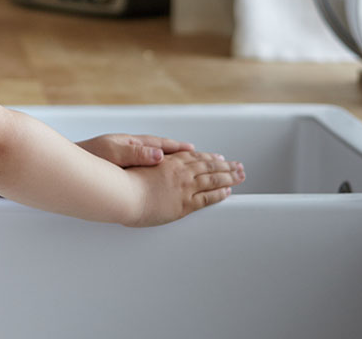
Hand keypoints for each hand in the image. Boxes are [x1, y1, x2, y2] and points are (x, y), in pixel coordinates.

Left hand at [77, 133, 194, 167]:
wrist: (66, 164)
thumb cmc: (87, 157)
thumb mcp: (113, 154)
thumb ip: (136, 154)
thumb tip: (160, 155)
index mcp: (131, 143)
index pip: (161, 145)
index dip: (178, 148)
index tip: (194, 150)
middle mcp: (130, 148)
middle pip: (160, 149)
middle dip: (179, 152)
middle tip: (198, 155)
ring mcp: (124, 155)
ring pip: (153, 157)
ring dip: (169, 159)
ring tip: (186, 162)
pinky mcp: (118, 164)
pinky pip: (143, 165)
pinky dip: (155, 167)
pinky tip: (159, 172)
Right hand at [124, 151, 244, 226]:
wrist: (120, 194)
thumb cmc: (122, 179)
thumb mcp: (135, 162)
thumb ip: (148, 159)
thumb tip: (157, 158)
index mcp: (169, 161)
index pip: (194, 157)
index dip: (207, 156)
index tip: (217, 156)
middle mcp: (179, 172)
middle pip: (208, 166)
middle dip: (225, 165)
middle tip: (238, 165)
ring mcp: (183, 187)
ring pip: (213, 179)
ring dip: (229, 176)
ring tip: (241, 175)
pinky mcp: (183, 204)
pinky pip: (207, 198)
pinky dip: (219, 193)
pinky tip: (228, 191)